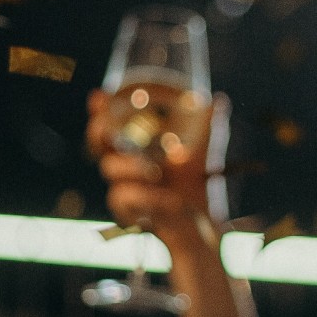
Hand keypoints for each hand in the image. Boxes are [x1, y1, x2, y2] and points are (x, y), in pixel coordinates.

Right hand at [87, 89, 231, 251]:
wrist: (201, 219)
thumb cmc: (196, 181)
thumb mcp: (204, 149)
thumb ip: (208, 125)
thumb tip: (219, 100)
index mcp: (138, 145)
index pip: (112, 123)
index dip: (101, 110)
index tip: (98, 97)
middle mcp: (126, 163)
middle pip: (98, 143)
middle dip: (97, 131)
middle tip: (106, 128)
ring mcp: (124, 186)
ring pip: (110, 169)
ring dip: (132, 166)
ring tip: (156, 172)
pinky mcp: (127, 212)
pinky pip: (123, 198)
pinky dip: (146, 197)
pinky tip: (169, 199)